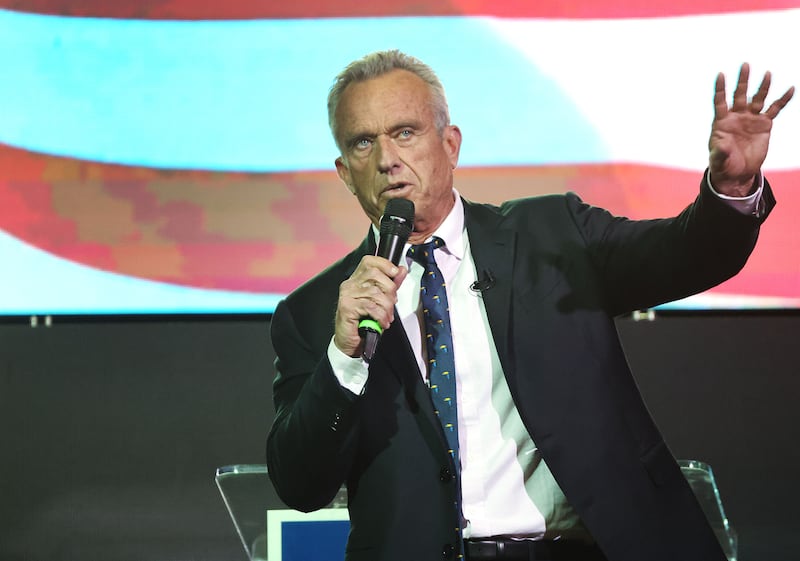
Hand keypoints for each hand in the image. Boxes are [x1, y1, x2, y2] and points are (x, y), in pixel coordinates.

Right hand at [334, 256, 407, 356]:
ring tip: (387, 316)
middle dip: (389, 289)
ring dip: (386, 307)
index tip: (395, 273)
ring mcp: (347, 296)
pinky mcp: (347, 307)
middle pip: (374, 274)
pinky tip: (382, 322)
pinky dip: (381, 315)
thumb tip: (401, 270)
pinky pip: (370, 307)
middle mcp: (350, 285)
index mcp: (357, 280)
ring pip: (375, 292)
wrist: (350, 343)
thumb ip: (391, 285)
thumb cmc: (363, 322)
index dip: (384, 264)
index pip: (369, 262)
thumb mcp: (381, 301)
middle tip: (392, 303)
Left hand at [708, 63, 793, 196]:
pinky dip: (782, 100)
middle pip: (739, 95)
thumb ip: (719, 153)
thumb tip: (722, 146)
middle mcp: (736, 116)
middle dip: (742, 80)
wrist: (737, 172)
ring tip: (767, 73)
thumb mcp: (718, 161)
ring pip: (757, 99)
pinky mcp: (764, 125)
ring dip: (762, 86)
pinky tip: (790, 89)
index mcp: (721, 122)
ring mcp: (751, 119)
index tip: (721, 74)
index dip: (720, 88)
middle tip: (745, 65)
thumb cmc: (723, 165)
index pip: (720, 101)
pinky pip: (775, 109)